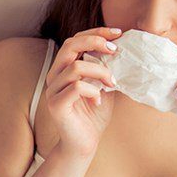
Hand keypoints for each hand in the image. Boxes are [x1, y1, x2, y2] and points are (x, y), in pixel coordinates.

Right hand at [44, 27, 120, 155]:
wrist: (84, 144)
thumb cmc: (93, 116)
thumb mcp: (104, 86)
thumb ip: (106, 69)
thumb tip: (123, 50)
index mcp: (63, 69)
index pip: (74, 40)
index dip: (95, 32)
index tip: (118, 33)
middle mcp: (54, 76)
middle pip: (69, 45)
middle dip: (95, 42)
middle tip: (115, 50)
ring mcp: (53, 91)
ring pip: (76, 67)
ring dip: (100, 72)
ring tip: (112, 84)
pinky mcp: (56, 105)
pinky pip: (76, 88)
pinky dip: (93, 91)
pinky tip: (99, 101)